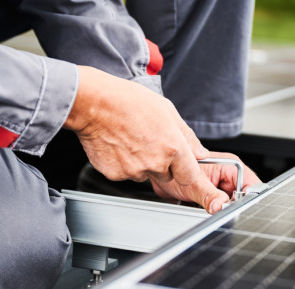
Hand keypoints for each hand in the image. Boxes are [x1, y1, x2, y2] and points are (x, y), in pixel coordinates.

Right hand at [64, 66, 246, 212]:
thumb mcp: (167, 111)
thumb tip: (200, 152)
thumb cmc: (128, 102)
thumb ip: (187, 136)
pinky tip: (118, 145)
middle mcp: (156, 162)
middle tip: (149, 142)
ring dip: (142, 163)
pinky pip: (126, 175)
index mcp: (173, 147)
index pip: (192, 176)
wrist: (94, 104)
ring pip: (146, 174)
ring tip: (131, 139)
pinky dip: (124, 164)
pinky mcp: (117, 175)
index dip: (189, 173)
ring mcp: (136, 171)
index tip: (194, 181)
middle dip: (163, 164)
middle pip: (167, 175)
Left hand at [151, 151, 260, 211]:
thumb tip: (221, 206)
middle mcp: (229, 177)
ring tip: (204, 205)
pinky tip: (201, 209)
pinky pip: (220, 210)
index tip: (236, 209)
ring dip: (219, 211)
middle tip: (215, 208)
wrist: (162, 175)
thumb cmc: (175, 169)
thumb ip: (209, 195)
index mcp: (231, 167)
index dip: (247, 198)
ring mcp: (222, 188)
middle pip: (242, 199)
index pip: (251, 185)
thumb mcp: (193, 184)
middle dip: (231, 208)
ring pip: (231, 207)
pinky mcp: (215, 198)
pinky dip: (212, 213)